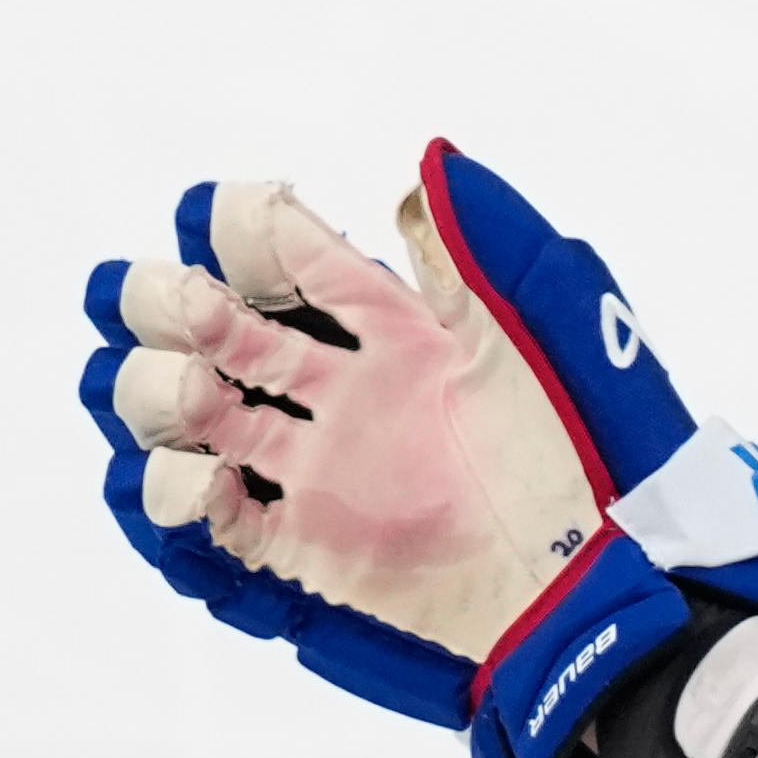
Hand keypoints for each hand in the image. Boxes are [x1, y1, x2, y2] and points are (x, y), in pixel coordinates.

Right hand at [79, 141, 757, 757]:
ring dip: (159, 395)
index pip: (292, 257)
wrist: (598, 591)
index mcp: (398, 335)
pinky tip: (201, 484)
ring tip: (199, 400)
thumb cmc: (593, 464)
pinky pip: (212, 524)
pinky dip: (176, 500)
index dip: (243, 229)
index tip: (231, 223)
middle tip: (189, 312)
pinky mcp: (312, 553)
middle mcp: (346, 398)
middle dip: (166, 304)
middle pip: (208, 329)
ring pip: (190, 417)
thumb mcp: (550, 343)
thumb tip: (427, 166)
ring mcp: (321, 475)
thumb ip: (484, 252)